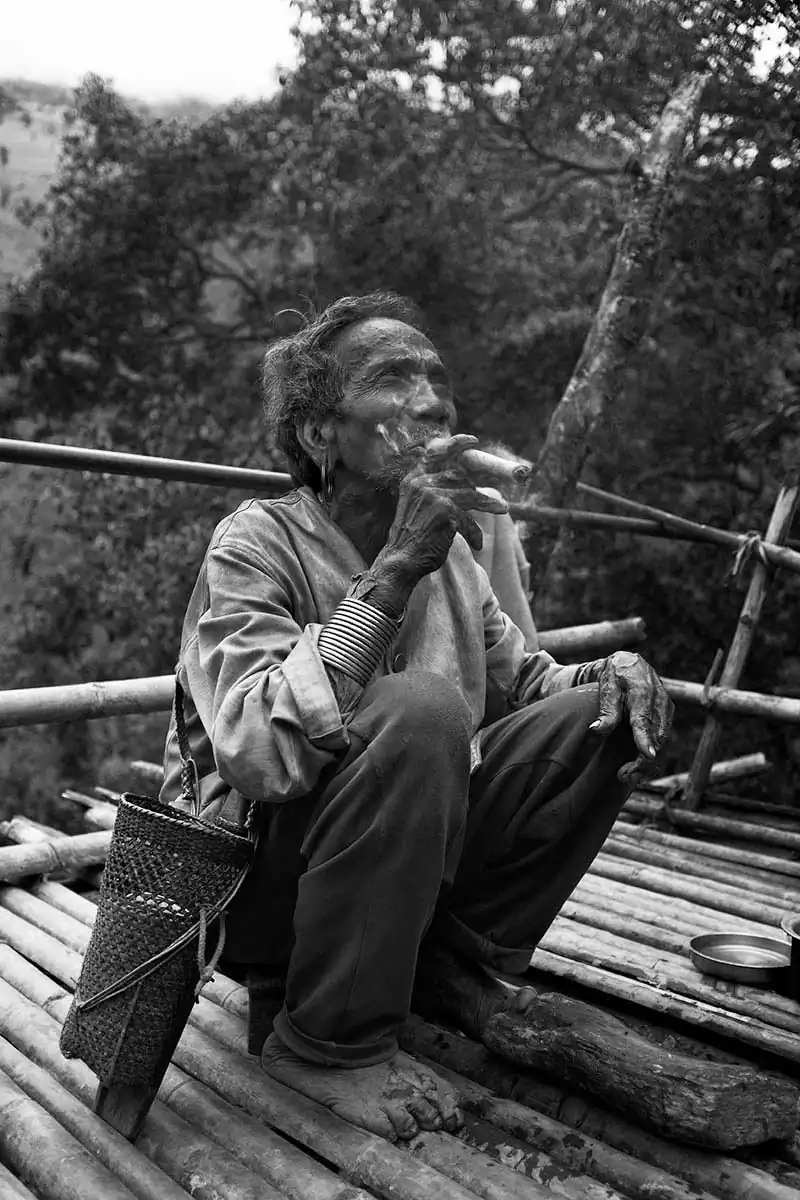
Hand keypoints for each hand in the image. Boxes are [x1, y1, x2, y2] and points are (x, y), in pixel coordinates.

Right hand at [375, 435, 507, 585]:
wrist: (401, 561)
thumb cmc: (412, 540)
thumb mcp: (418, 509)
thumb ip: (436, 493)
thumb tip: (469, 487)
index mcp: (413, 480)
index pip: (435, 453)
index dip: (456, 444)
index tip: (473, 441)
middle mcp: (421, 482)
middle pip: (460, 476)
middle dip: (480, 486)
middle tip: (497, 496)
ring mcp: (432, 494)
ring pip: (469, 494)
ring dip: (487, 504)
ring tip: (503, 509)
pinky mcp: (444, 509)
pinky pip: (468, 518)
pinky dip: (474, 532)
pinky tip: (478, 544)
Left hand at [589, 651, 673, 784]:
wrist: (629, 664)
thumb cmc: (615, 675)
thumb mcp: (607, 688)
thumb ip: (606, 711)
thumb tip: (595, 731)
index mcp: (643, 691)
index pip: (644, 719)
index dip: (645, 738)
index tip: (647, 755)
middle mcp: (660, 701)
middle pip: (655, 736)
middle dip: (642, 760)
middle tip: (622, 776)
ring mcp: (666, 709)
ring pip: (660, 741)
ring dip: (646, 761)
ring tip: (625, 775)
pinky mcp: (667, 716)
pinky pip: (661, 738)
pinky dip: (650, 753)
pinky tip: (636, 765)